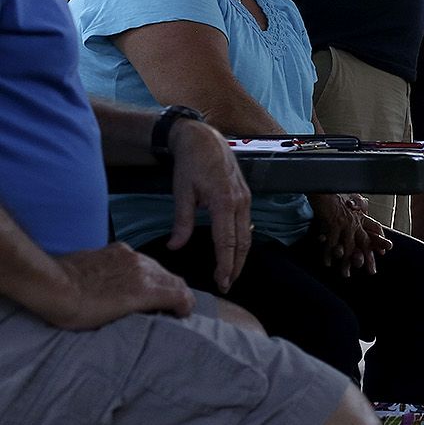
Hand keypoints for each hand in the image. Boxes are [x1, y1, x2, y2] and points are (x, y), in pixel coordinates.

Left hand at [46, 244, 194, 329]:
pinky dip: (140, 270)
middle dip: (175, 293)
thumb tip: (147, 312)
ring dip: (158, 281)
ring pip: (157, 268)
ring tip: (145, 293)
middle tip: (166, 306)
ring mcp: (130, 256)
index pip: (182, 294)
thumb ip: (139, 311)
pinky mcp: (116, 249)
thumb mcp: (113, 322)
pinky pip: (138, 259)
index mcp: (146, 290)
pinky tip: (126, 278)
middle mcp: (143, 269)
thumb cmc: (76, 309)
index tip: (180, 314)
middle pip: (173, 279)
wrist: (51, 285)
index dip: (186, 306)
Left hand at [163, 119, 251, 290]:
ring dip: (240, 256)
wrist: (204, 139)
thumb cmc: (191, 163)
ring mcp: (246, 199)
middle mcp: (240, 202)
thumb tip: (175, 246)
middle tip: (227, 285)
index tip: (222, 282)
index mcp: (223, 202)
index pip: (227, 242)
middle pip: (243, 243)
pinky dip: (242, 241)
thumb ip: (181, 222)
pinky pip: (247, 224)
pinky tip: (234, 250)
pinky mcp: (245, 196)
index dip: (225, 265)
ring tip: (231, 273)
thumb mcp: (181, 192)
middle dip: (236, 266)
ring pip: (247, 235)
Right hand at [310, 193, 386, 274]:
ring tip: (346, 274)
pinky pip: (332, 242)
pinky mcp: (335, 222)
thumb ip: (356, 205)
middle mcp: (356, 219)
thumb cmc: (333, 192)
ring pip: (349, 246)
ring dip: (347, 262)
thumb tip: (362, 204)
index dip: (379, 240)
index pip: (375, 228)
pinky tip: (328, 263)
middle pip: (366, 241)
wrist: (323, 184)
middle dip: (369, 257)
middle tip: (371, 272)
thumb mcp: (349, 199)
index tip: (384, 252)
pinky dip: (329, 253)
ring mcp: (347, 221)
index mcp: (360, 214)